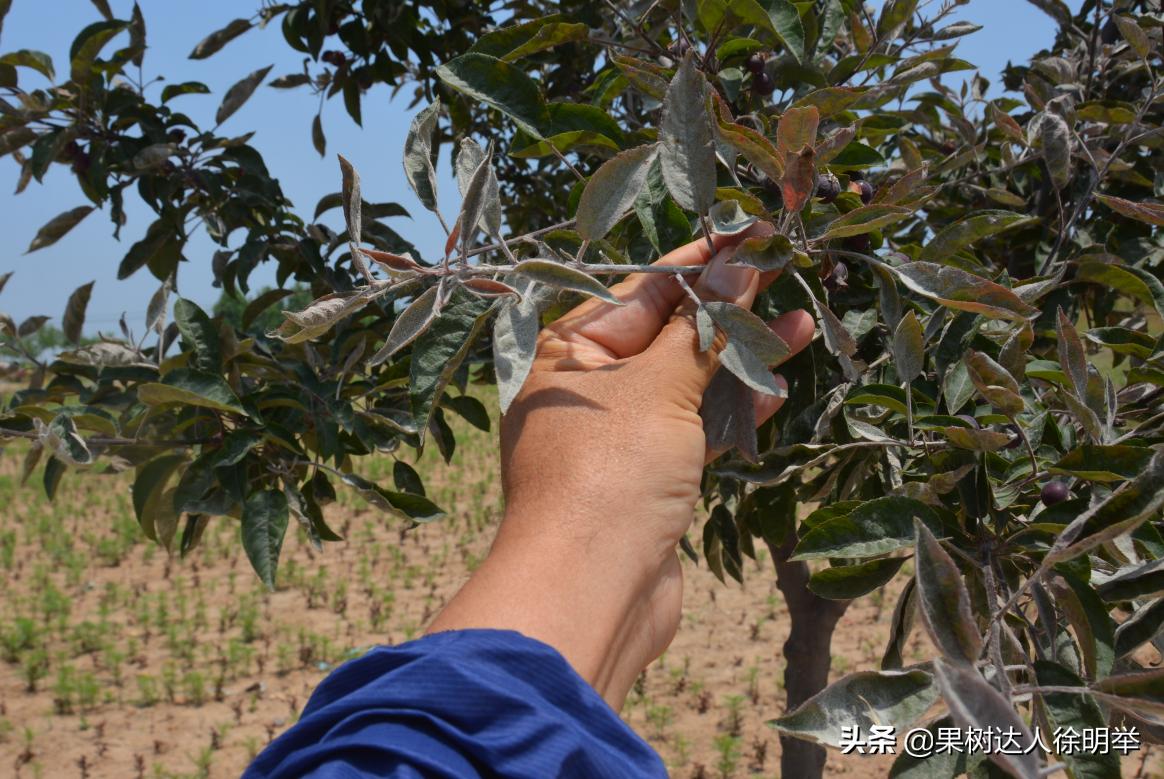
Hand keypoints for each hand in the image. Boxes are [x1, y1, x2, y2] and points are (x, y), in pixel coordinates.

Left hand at [428, 226, 814, 706]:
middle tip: (784, 267)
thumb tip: (737, 263)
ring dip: (739, 357)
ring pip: (687, 383)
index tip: (752, 231)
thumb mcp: (659, 385)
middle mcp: (588, 389)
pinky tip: (775, 383)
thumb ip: (704, 329)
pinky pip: (694, 429)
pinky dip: (730, 409)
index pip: (643, 290)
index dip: (702, 261)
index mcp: (568, 352)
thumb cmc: (610, 471)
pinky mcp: (647, 479)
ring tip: (801, 322)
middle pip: (666, 334)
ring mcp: (618, 437)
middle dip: (726, 306)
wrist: (592, 590)